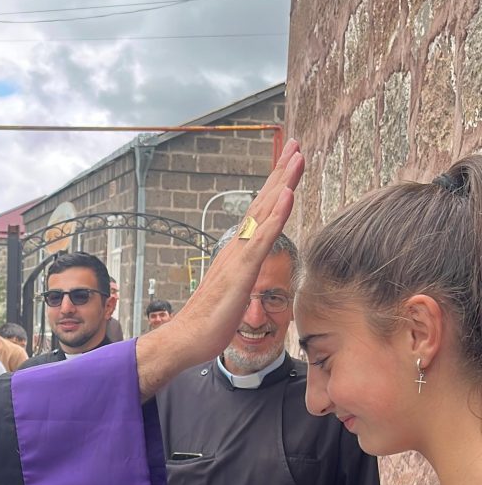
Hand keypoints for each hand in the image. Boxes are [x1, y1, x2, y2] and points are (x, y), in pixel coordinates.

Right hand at [135, 140, 303, 398]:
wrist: (187, 338)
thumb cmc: (210, 320)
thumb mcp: (235, 291)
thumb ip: (243, 273)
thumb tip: (251, 265)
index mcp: (238, 251)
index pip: (261, 212)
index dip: (277, 187)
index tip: (291, 163)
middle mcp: (237, 246)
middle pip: (263, 202)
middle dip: (282, 173)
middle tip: (297, 146)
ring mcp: (238, 256)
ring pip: (264, 212)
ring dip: (282, 184)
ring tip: (297, 158)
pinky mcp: (241, 271)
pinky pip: (262, 238)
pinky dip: (275, 215)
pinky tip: (287, 196)